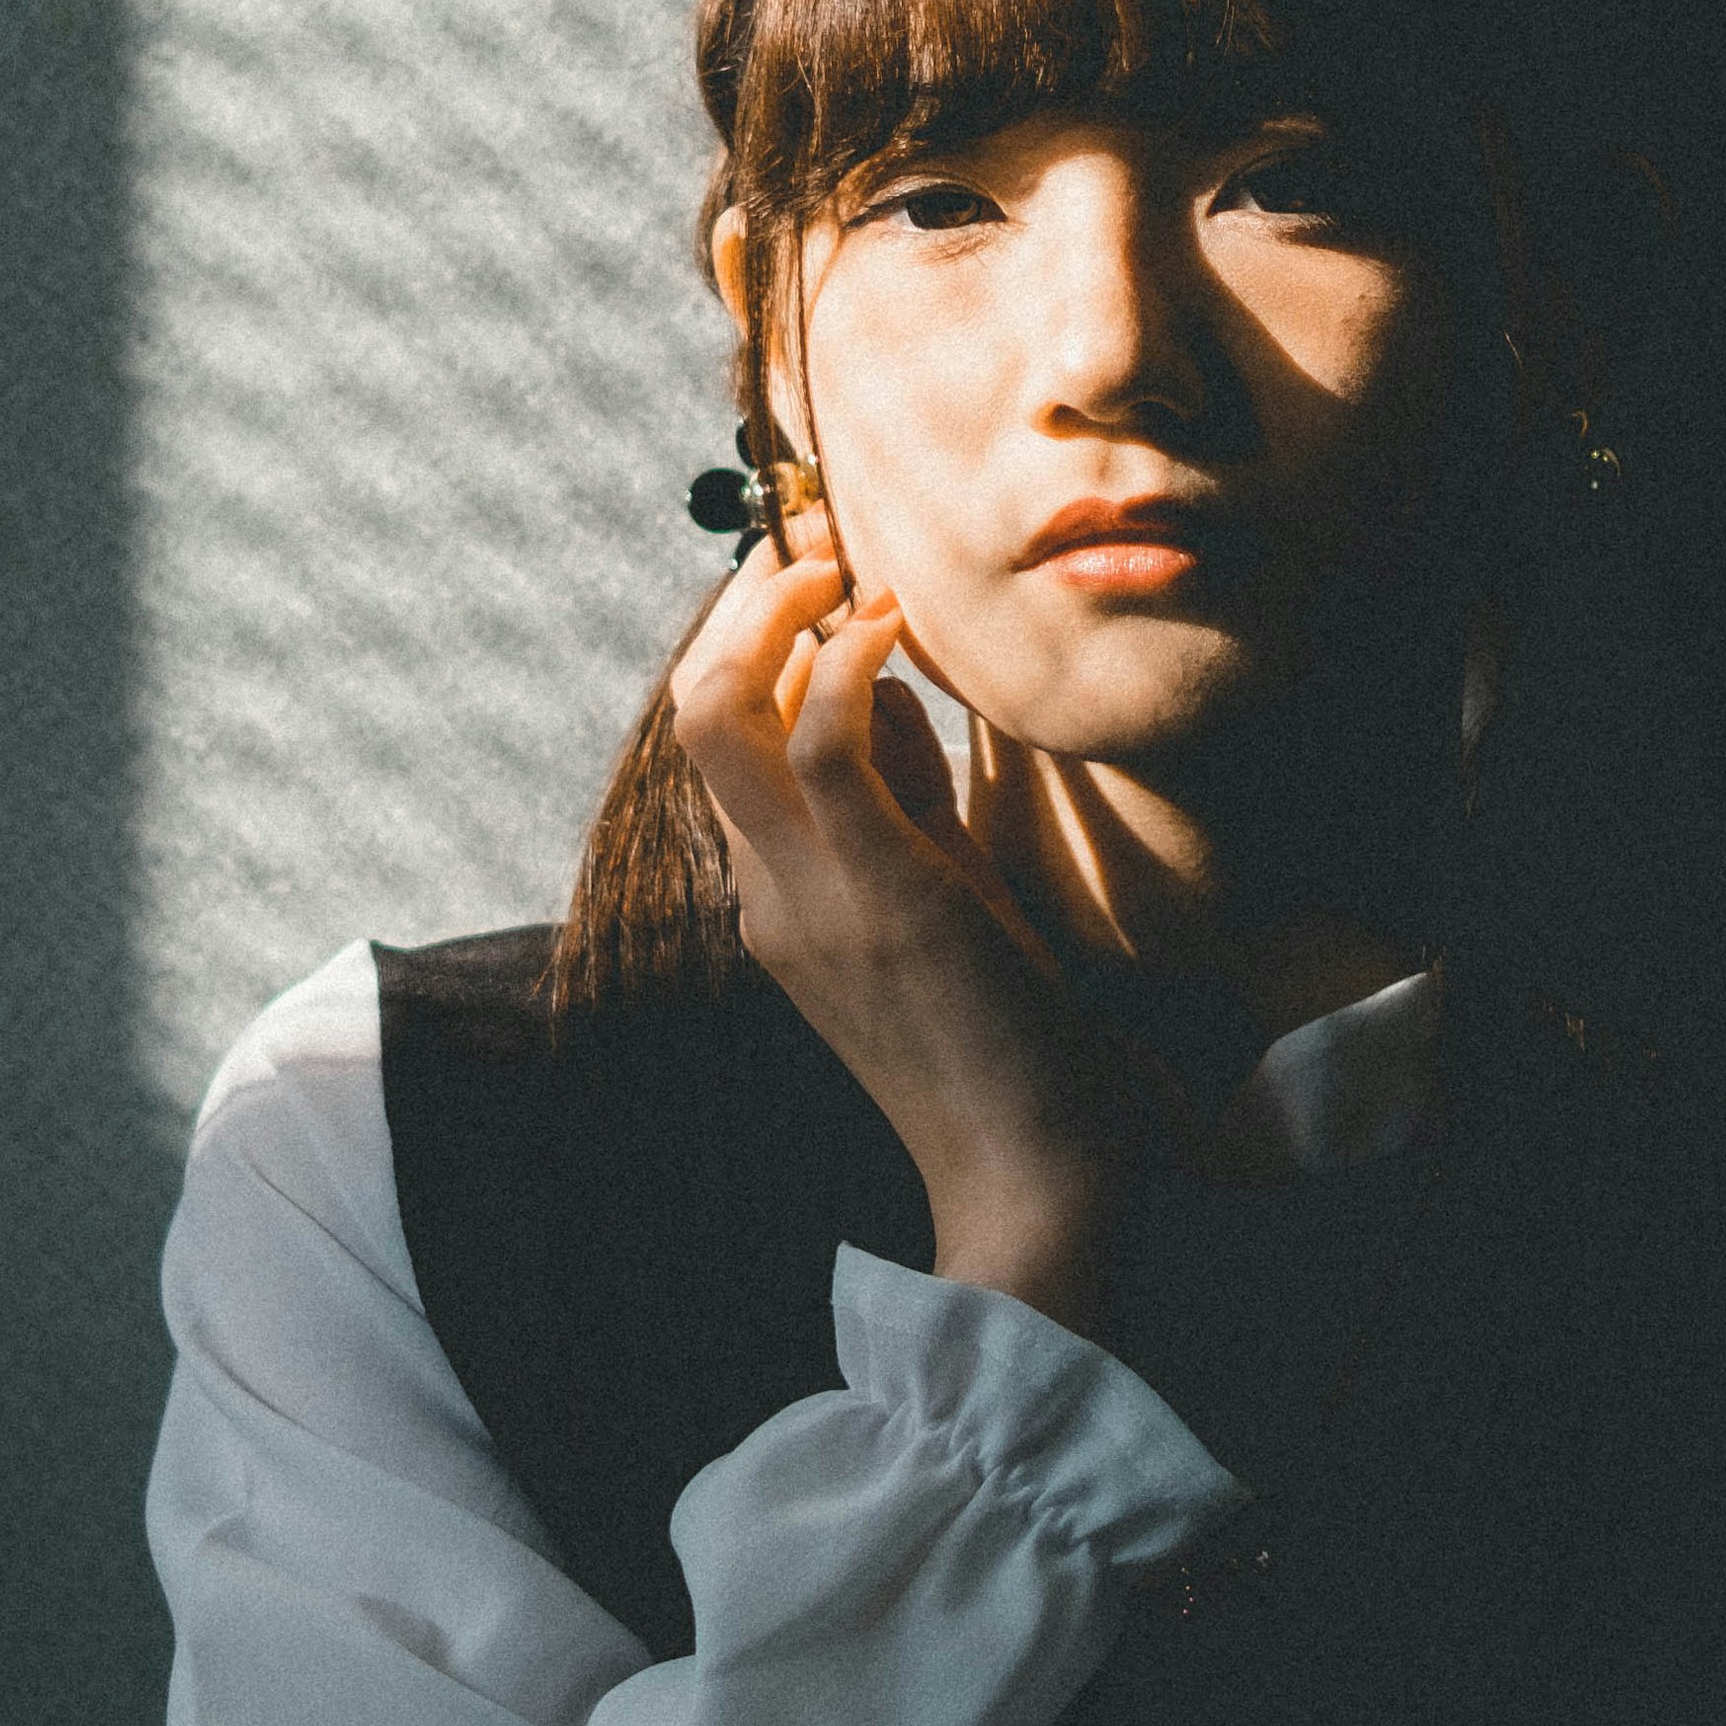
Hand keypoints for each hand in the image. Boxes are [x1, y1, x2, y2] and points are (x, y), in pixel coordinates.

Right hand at [668, 525, 1151, 1336]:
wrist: (1033, 1176)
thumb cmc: (1006, 1043)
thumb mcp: (938, 891)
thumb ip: (898, 794)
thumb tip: (875, 679)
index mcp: (773, 900)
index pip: (721, 746)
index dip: (750, 646)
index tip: (812, 582)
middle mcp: (767, 892)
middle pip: (692, 714)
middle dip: (739, 608)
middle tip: (809, 548)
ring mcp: (810, 893)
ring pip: (720, 712)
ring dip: (772, 611)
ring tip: (840, 569)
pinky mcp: (884, 890)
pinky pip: (827, 738)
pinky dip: (847, 659)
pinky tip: (890, 630)